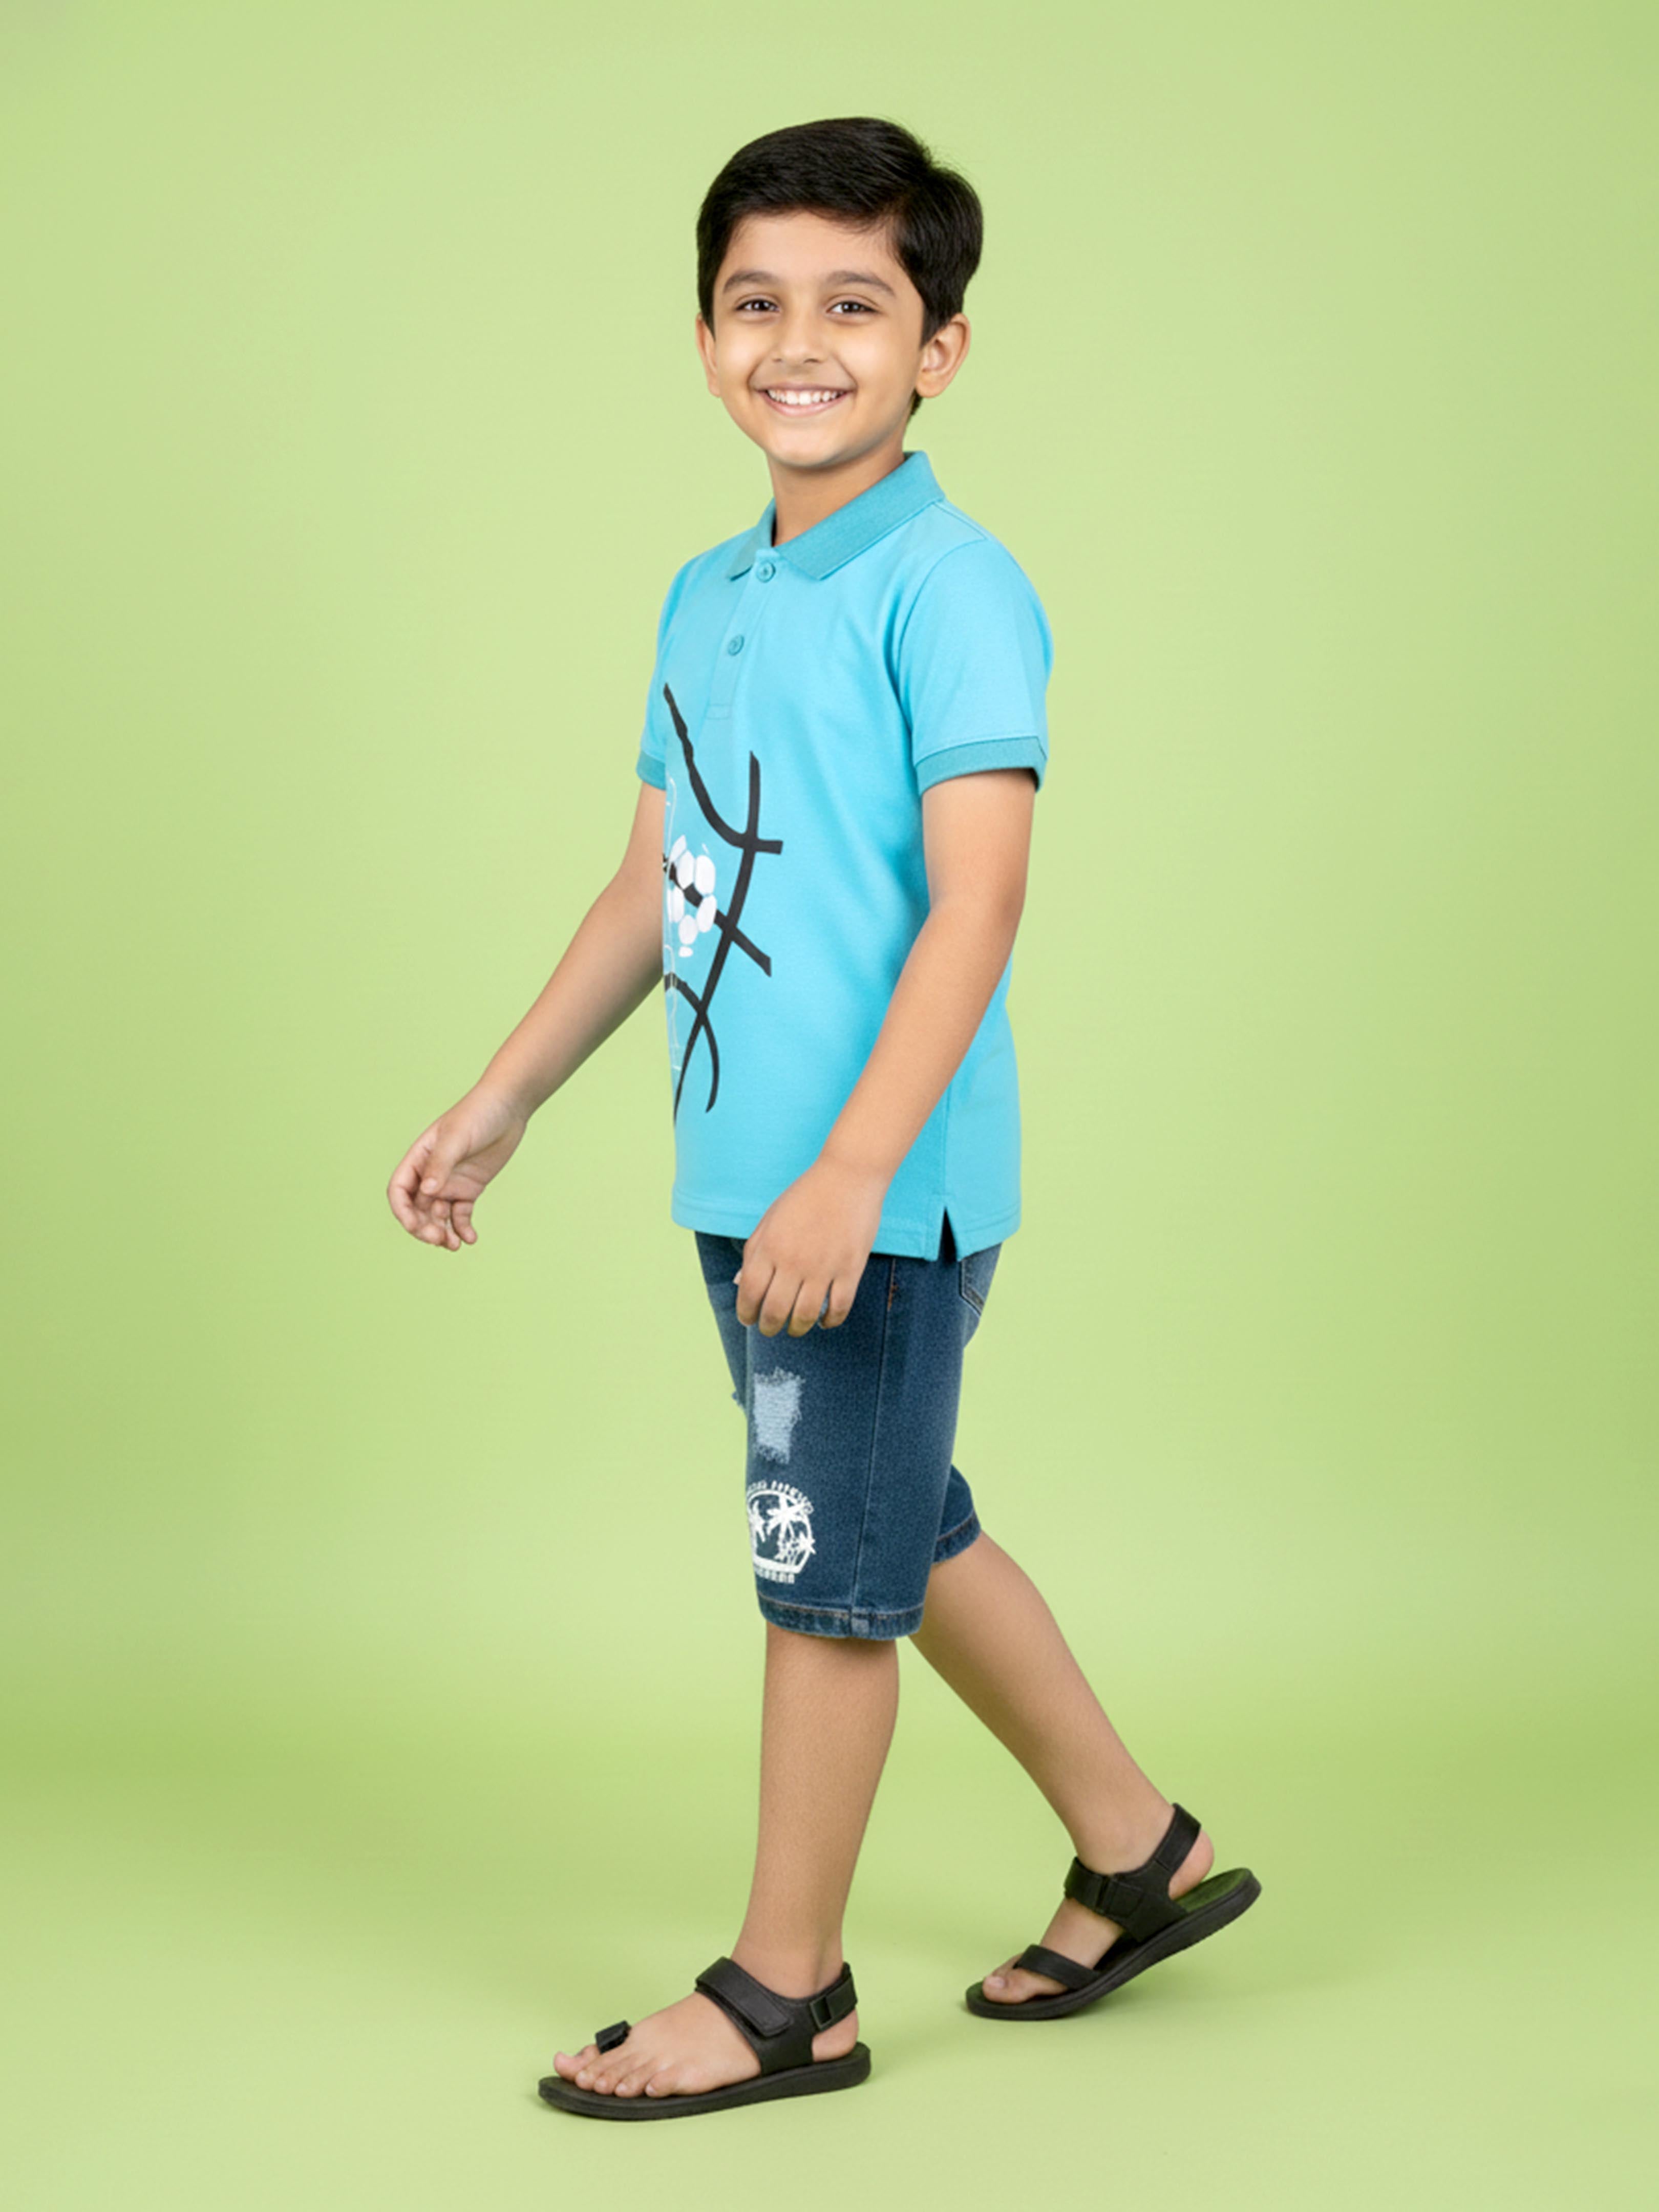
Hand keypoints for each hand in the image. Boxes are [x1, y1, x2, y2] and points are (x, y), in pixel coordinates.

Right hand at [387, 1083, 528, 1249]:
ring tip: (455, 1245)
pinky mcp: (469, 1189)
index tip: (415, 1226)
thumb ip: (441, 1164)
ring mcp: (450, 1183)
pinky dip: (462, 1229)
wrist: (508, 1108)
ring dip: (442, 1233)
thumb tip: (427, 1192)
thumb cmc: (478, 1115)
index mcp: (418, 1159)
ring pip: (438, 1217)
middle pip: (417, 1210)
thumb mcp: (457, 1137)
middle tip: (440, 1239)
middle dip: (424, 1228)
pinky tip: (470, 1239)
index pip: (399, 1191)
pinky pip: (461, 1215)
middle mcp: (430, 1175)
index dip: (403, 1211)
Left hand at [734, 1154, 888, 1335]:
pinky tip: (824, 1321)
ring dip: (797, 1329)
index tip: (749, 1320)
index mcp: (769, 1247)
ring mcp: (823, 1267)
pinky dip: (830, 1321)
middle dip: (769, 1326)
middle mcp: (793, 1261)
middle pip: (775, 1310)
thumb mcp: (770, 1219)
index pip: (750, 1293)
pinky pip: (838, 1308)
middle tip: (770, 1329)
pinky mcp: (850, 1269)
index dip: (746, 1312)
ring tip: (795, 1329)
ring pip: (805, 1315)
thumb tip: (743, 1284)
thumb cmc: (805, 1196)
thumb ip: (755, 1251)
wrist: (847, 1177)